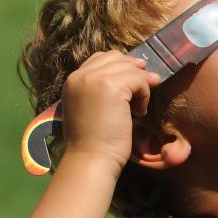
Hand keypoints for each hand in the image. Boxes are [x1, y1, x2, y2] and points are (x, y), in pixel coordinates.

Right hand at [60, 51, 161, 171]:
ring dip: (140, 85)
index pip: (101, 58)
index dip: (120, 67)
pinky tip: (139, 113)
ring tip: (138, 107)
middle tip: (142, 91)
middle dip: (133, 72)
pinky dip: (144, 95)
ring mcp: (95, 79)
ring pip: (129, 68)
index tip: (133, 83)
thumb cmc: (94, 141)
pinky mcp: (111, 87)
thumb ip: (102, 88)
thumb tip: (136, 67)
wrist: (91, 160)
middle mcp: (81, 75)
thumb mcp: (92, 107)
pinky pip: (139, 79)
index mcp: (73, 80)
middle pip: (116, 58)